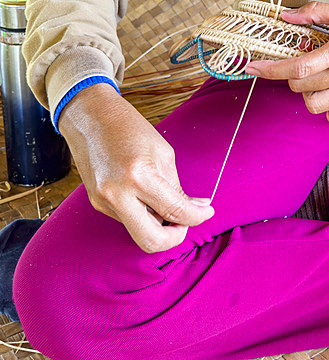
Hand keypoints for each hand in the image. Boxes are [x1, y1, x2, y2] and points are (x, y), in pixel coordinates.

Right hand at [58, 84, 213, 252]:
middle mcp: (117, 194)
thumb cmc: (130, 129)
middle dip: (174, 237)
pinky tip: (147, 196)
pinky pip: (127, 220)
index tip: (207, 212)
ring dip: (158, 225)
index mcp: (139, 176)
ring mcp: (103, 202)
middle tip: (186, 221)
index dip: (197, 217)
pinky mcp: (97, 204)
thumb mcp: (163, 154)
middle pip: (151, 241)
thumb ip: (177, 188)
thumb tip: (196, 208)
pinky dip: (143, 215)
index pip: (175, 211)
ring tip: (166, 202)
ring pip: (139, 232)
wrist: (91, 118)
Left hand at [245, 3, 328, 129]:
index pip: (298, 67)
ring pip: (316, 106)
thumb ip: (316, 13)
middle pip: (302, 87)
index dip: (270, 70)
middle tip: (296, 65)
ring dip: (307, 94)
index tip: (253, 67)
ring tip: (314, 81)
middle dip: (290, 77)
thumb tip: (288, 16)